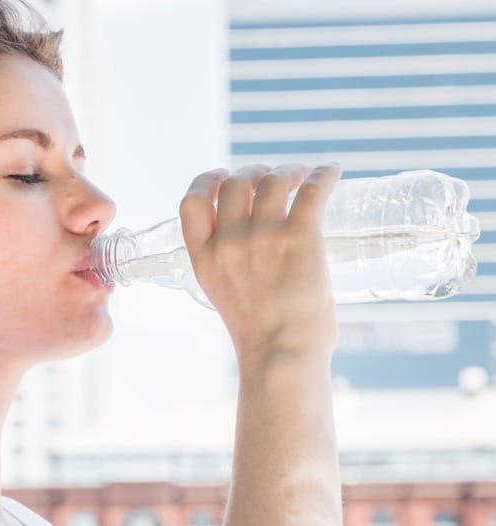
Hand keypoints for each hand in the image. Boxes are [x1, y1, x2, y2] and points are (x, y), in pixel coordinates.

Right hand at [179, 164, 341, 363]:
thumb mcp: (224, 295)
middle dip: (253, 172)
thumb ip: (232, 266)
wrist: (282, 353)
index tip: (221, 176)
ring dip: (287, 171)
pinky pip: (313, 190)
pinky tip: (332, 171)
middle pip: (235, 183)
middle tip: (271, 177)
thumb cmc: (261, 336)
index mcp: (204, 258)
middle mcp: (228, 241)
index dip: (206, 181)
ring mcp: (262, 236)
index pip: (192, 203)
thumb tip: (263, 252)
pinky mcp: (299, 236)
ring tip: (301, 176)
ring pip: (272, 180)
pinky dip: (324, 175)